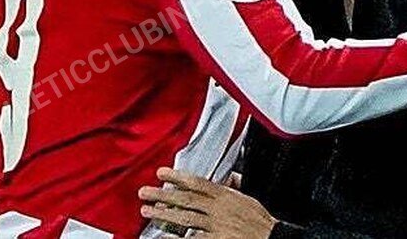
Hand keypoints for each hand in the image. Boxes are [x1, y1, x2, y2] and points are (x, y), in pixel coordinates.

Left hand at [139, 168, 276, 238]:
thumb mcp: (250, 198)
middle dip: (163, 195)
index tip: (161, 173)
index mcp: (226, 196)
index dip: (177, 177)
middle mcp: (218, 210)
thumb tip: (230, 175)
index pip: (197, 183)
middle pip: (185, 199)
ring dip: (163, 215)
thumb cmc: (261, 222)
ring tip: (147, 211)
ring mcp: (216, 227)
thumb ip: (236, 185)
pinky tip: (162, 237)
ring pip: (184, 219)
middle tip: (145, 192)